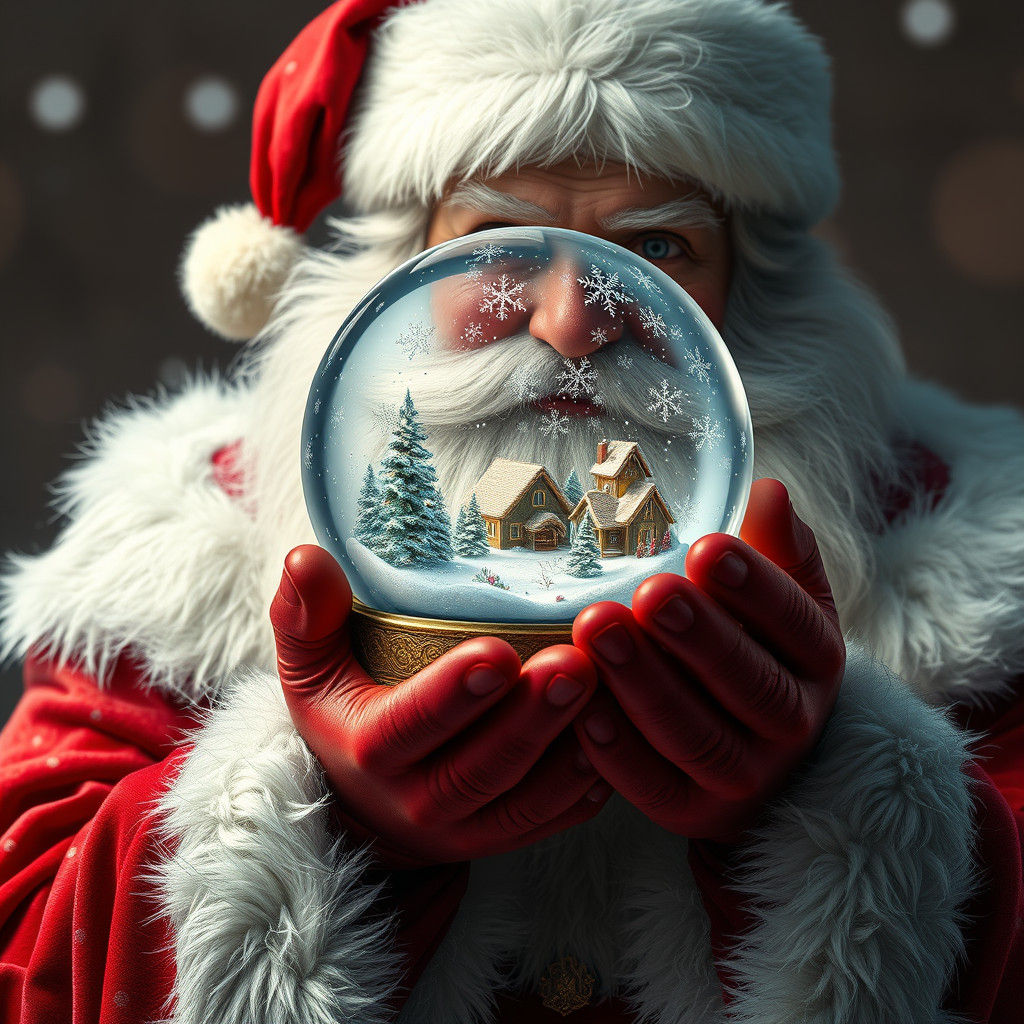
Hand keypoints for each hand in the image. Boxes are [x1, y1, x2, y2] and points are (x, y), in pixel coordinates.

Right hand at [270, 545, 609, 868]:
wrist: (365, 806)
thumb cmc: (345, 715)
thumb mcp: (313, 667)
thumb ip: (307, 615)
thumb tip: (305, 557)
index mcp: (368, 751)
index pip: (407, 728)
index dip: (450, 697)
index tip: (498, 654)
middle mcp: (416, 802)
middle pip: (480, 769)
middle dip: (531, 718)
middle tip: (578, 664)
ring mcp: (466, 829)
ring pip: (525, 803)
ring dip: (570, 752)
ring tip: (608, 694)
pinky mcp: (505, 839)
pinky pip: (553, 821)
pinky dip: (588, 787)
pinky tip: (619, 736)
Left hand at [571, 478, 844, 841]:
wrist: (757, 758)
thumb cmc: (757, 653)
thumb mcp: (782, 601)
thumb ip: (776, 549)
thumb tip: (768, 489)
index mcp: (814, 660)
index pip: (795, 623)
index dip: (756, 588)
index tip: (707, 548)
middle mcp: (790, 723)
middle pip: (748, 682)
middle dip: (697, 636)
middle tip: (650, 592)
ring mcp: (742, 775)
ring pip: (697, 735)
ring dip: (645, 684)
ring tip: (599, 631)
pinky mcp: (690, 811)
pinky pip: (653, 786)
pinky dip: (618, 751)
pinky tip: (584, 709)